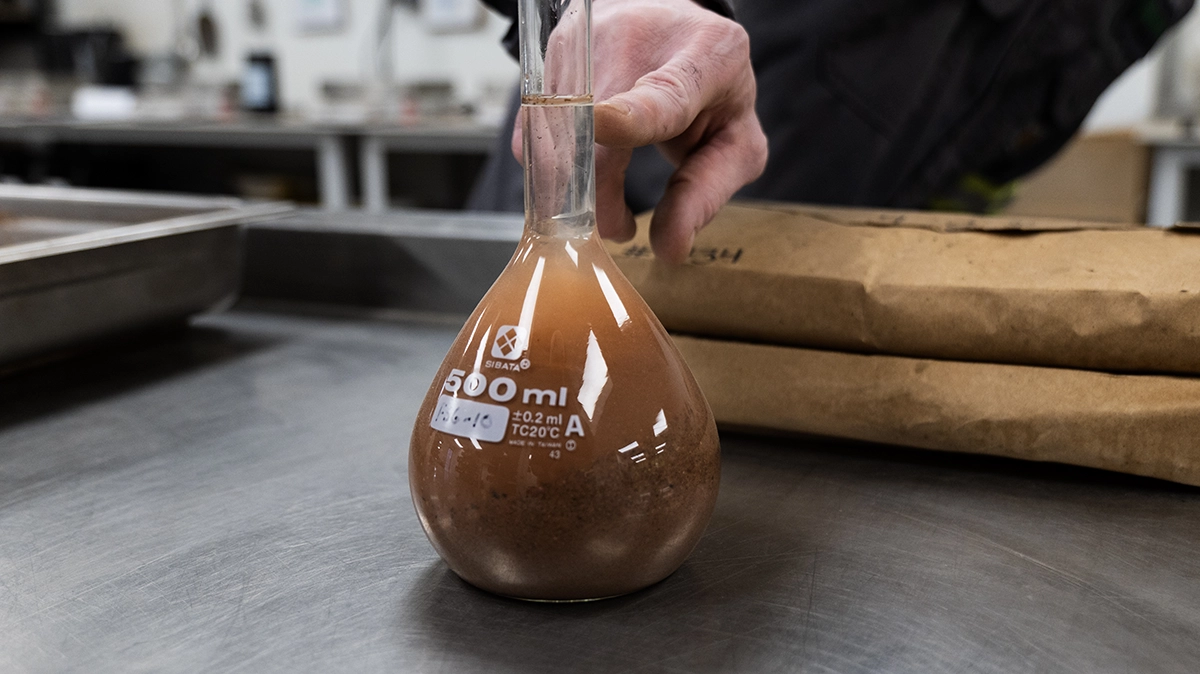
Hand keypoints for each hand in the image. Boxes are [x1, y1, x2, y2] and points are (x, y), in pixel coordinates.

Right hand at [513, 0, 767, 262]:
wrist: (675, 29)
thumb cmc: (713, 95)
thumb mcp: (735, 143)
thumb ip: (705, 193)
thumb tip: (669, 248)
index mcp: (707, 56)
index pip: (663, 93)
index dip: (629, 114)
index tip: (604, 127)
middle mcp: (643, 37)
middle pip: (592, 124)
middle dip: (595, 192)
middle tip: (616, 226)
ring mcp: (591, 40)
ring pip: (555, 129)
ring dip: (570, 183)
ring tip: (606, 193)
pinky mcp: (556, 53)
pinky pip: (534, 126)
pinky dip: (551, 161)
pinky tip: (580, 161)